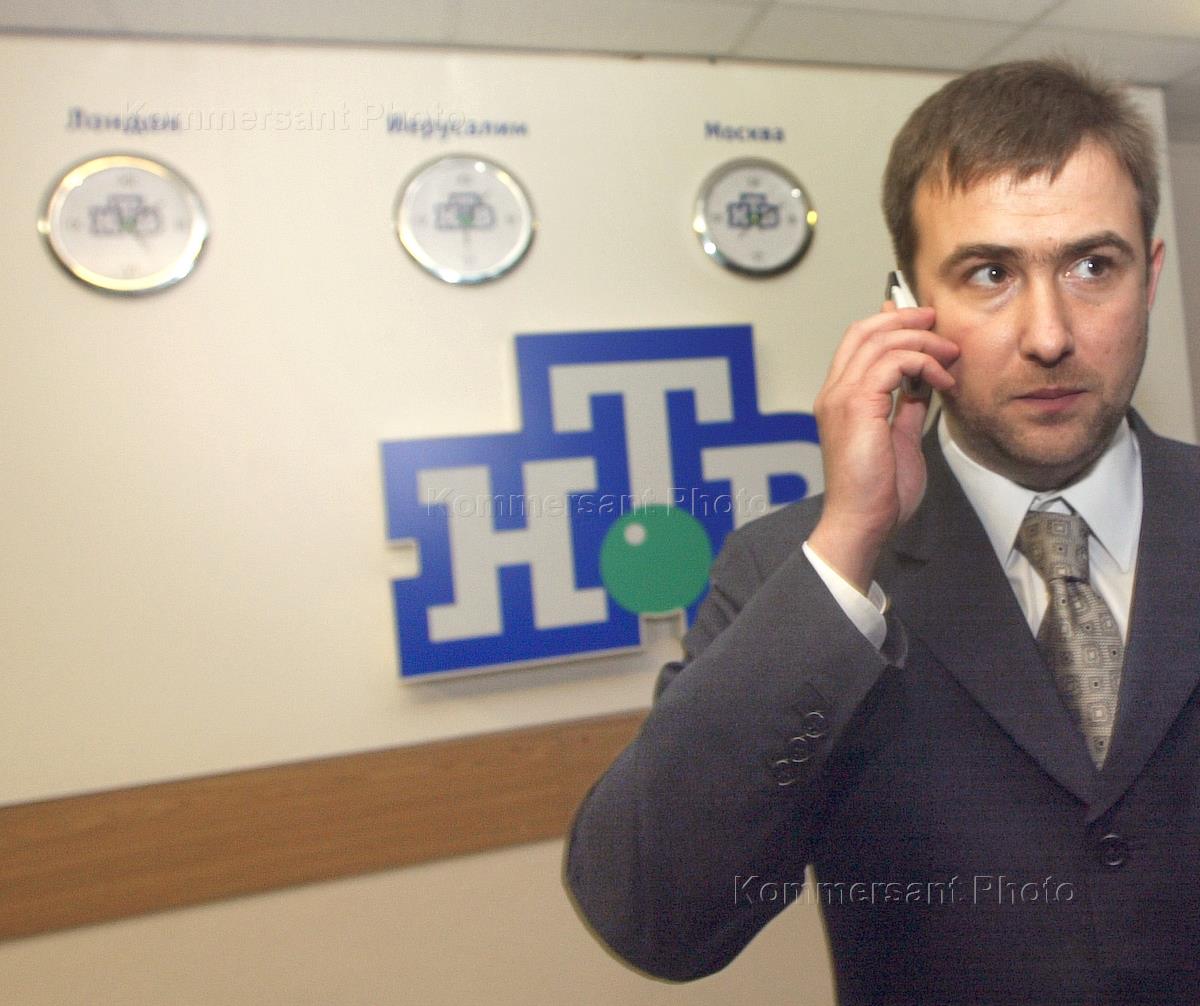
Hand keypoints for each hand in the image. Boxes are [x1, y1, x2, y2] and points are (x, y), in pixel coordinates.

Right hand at [807, 302, 958, 592]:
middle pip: (864, 330)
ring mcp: (842, 397)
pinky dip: (923, 363)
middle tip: (938, 321)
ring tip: (950, 356)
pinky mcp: (857, 406)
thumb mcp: (901, 439)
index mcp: (840, 400)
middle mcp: (835, 393)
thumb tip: (923, 384)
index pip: (858, 343)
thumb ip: (907, 408)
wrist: (863, 523)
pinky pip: (893, 362)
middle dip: (905, 319)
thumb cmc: (878, 494)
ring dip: (923, 341)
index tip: (923, 323)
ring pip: (881, 340)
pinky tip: (942, 381)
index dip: (890, 323)